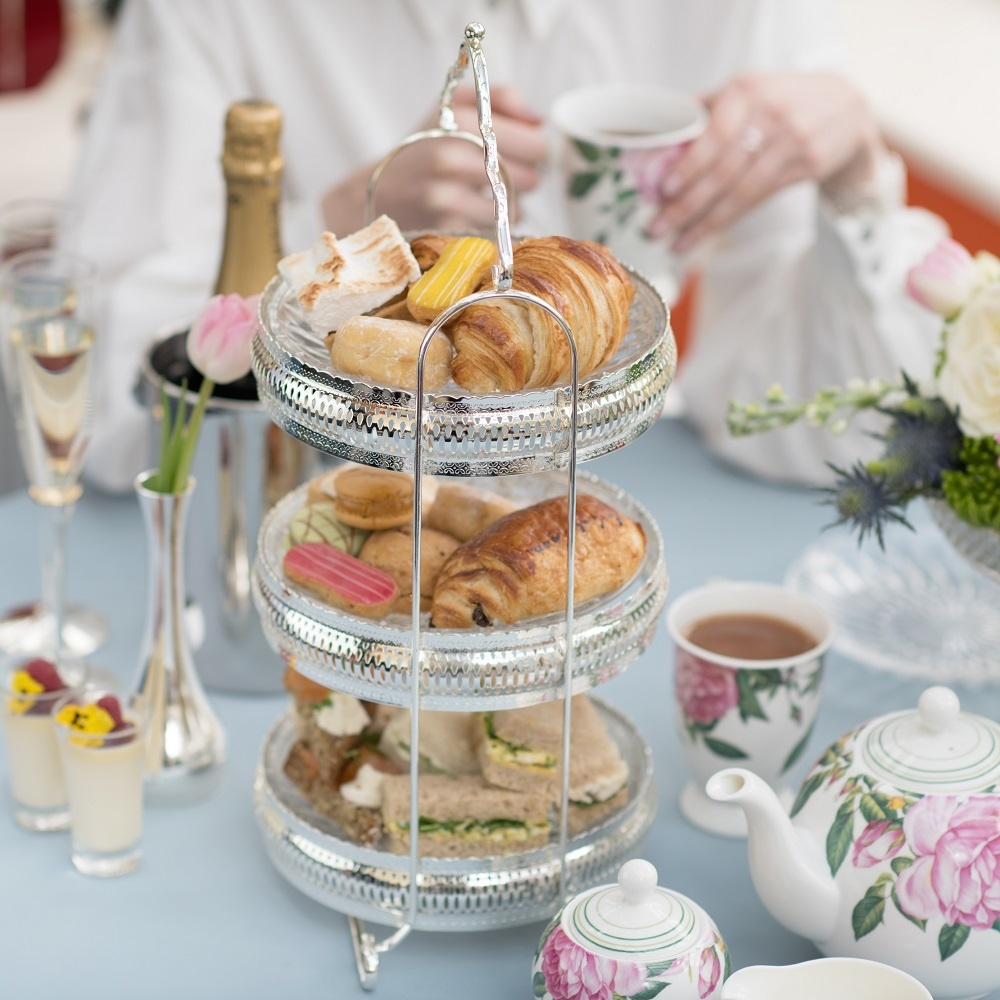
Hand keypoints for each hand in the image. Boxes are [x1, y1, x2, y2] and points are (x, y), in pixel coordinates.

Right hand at [322, 85, 545, 233]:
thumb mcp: (454, 107)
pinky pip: (495, 230)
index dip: (532, 151)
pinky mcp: (445, 228)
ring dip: (510, 205)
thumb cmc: (427, 146)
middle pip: (530, 178)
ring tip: (488, 195)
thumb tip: (538, 120)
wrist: (381, 190)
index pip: (535, 145)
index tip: (517, 152)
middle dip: (522, 179)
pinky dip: (492, 224)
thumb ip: (502, 99)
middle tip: (502, 176)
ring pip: (515, 208)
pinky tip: (476, 213)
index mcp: (462, 122)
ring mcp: (448, 197)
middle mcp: (453, 157)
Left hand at [646, 73, 884, 251]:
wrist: (846, 106)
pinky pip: (758, 199)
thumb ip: (703, 110)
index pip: (714, 134)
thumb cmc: (779, 99)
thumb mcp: (746, 91)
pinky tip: (703, 235)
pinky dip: (726, 220)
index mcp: (747, 90)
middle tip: (655, 228)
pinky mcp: (808, 166)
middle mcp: (772, 114)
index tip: (663, 190)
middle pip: (723, 170)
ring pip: (740, 192)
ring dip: (703, 222)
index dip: (689, 165)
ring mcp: (794, 142)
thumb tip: (654, 135)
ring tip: (675, 243)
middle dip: (685, 205)